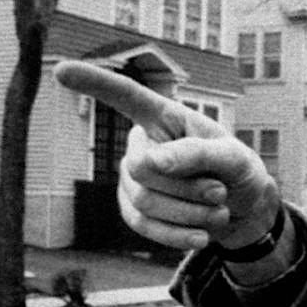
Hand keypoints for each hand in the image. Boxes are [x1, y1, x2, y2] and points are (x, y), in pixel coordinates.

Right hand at [54, 61, 278, 252]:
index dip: (95, 84)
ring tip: (219, 209)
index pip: (127, 96)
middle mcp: (142, 145)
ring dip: (192, 213)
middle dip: (189, 188)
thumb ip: (197, 154)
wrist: (245, 210)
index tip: (61, 70)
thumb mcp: (233, 158)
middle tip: (220, 191)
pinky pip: (143, 226)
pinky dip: (178, 235)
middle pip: (142, 171)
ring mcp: (134, 179)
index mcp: (164, 118)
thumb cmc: (240, 172)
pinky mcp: (135, 210)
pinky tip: (202, 235)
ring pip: (145, 203)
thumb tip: (150, 162)